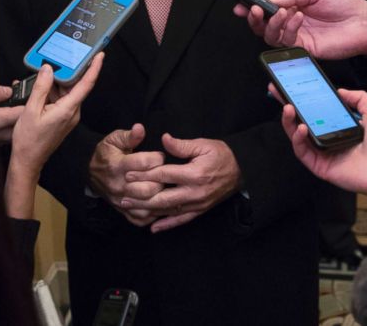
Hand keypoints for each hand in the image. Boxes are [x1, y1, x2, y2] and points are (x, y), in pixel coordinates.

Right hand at [5, 56, 103, 218]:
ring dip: (58, 82)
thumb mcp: (31, 110)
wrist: (28, 160)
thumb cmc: (29, 139)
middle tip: (64, 56)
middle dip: (70, 71)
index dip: (94, 68)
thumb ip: (41, 88)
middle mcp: (72, 112)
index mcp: (68, 109)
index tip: (100, 55)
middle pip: (76, 86)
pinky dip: (54, 92)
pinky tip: (43, 86)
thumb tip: (48, 69)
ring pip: (68, 93)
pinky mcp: (64, 119)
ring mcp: (69, 116)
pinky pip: (63, 100)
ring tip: (46, 71)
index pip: (86, 84)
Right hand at [89, 123, 166, 226]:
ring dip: (160, 197)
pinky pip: (141, 218)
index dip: (157, 158)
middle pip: (147, 189)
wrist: (90, 172)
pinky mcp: (123, 211)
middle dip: (161, 180)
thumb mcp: (114, 139)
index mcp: (117, 166)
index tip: (160, 155)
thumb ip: (129, 136)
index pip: (143, 164)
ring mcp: (121, 201)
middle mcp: (119, 186)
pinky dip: (153, 213)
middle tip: (165, 173)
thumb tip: (140, 128)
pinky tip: (161, 204)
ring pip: (146, 205)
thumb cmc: (107, 153)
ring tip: (166, 188)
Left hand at [121, 135, 240, 233]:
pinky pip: (182, 220)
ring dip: (149, 210)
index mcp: (194, 174)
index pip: (164, 175)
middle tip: (123, 195)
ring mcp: (197, 204)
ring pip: (169, 210)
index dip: (144, 175)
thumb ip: (182, 145)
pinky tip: (153, 228)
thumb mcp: (203, 144)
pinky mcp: (200, 210)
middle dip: (141, 197)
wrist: (242, 170)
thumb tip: (164, 139)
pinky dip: (167, 225)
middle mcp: (194, 192)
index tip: (129, 174)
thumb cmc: (221, 155)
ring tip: (131, 208)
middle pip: (162, 197)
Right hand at [233, 0, 366, 58]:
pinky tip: (298, 17)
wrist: (364, 21)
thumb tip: (271, 0)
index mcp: (293, 8)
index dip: (252, 9)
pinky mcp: (306, 49)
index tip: (241, 5)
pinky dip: (289, 28)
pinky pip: (289, 42)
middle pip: (264, 27)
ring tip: (283, 12)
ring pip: (272, 37)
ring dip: (273, 24)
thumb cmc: (344, 4)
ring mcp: (298, 37)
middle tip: (254, 11)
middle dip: (255, 20)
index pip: (268, 11)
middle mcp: (292, 24)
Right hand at [280, 88, 366, 222]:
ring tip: (288, 108)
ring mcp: (322, 153)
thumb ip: (360, 99)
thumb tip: (341, 91)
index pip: (316, 112)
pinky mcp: (319, 166)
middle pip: (302, 122)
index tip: (294, 87)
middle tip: (279, 92)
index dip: (304, 100)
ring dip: (290, 121)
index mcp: (340, 129)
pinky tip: (301, 127)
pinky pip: (302, 152)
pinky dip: (298, 139)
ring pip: (298, 136)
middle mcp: (328, 140)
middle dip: (289, 107)